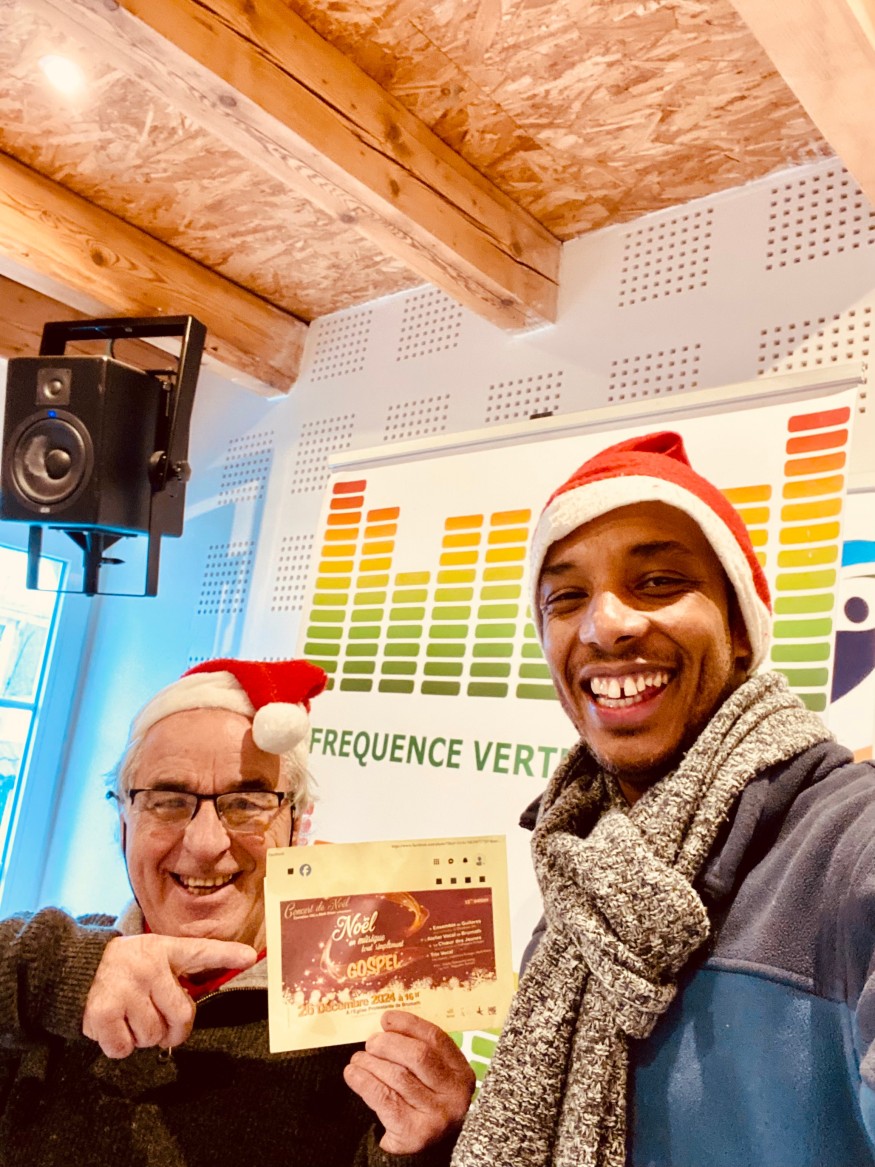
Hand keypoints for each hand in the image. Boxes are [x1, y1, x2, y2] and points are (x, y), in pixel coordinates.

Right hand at [82, 934, 257, 1058]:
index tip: (250, 956)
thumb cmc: (126, 971)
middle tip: (159, 1023)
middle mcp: (148, 967)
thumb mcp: (155, 959)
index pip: (201, 951)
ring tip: (130, 1017)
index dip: (227, 954)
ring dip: (142, 1038)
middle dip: (172, 1030)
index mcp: (165, 950)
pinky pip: (125, 1048)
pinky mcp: (104, 1012)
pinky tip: (113, 1026)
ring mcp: (126, 989)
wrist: (77, 970)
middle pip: (181, 1017)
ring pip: (152, 1037)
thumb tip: (194, 1016)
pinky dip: (119, 1046)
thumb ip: (177, 979)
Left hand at [343, 1011, 475, 1153]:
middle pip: (417, 1056)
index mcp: (460, 1072)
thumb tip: (386, 1024)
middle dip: (388, 1044)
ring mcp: (436, 1115)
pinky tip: (353, 1075)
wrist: (425, 1142)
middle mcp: (453, 1093)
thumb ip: (418, 1049)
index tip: (386, 1018)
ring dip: (371, 1063)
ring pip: (398, 1077)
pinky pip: (384, 1099)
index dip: (409, 1024)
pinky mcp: (414, 1133)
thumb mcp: (433, 1075)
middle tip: (370, 1043)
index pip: (436, 1038)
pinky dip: (364, 1082)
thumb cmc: (425, 1100)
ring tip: (358, 1059)